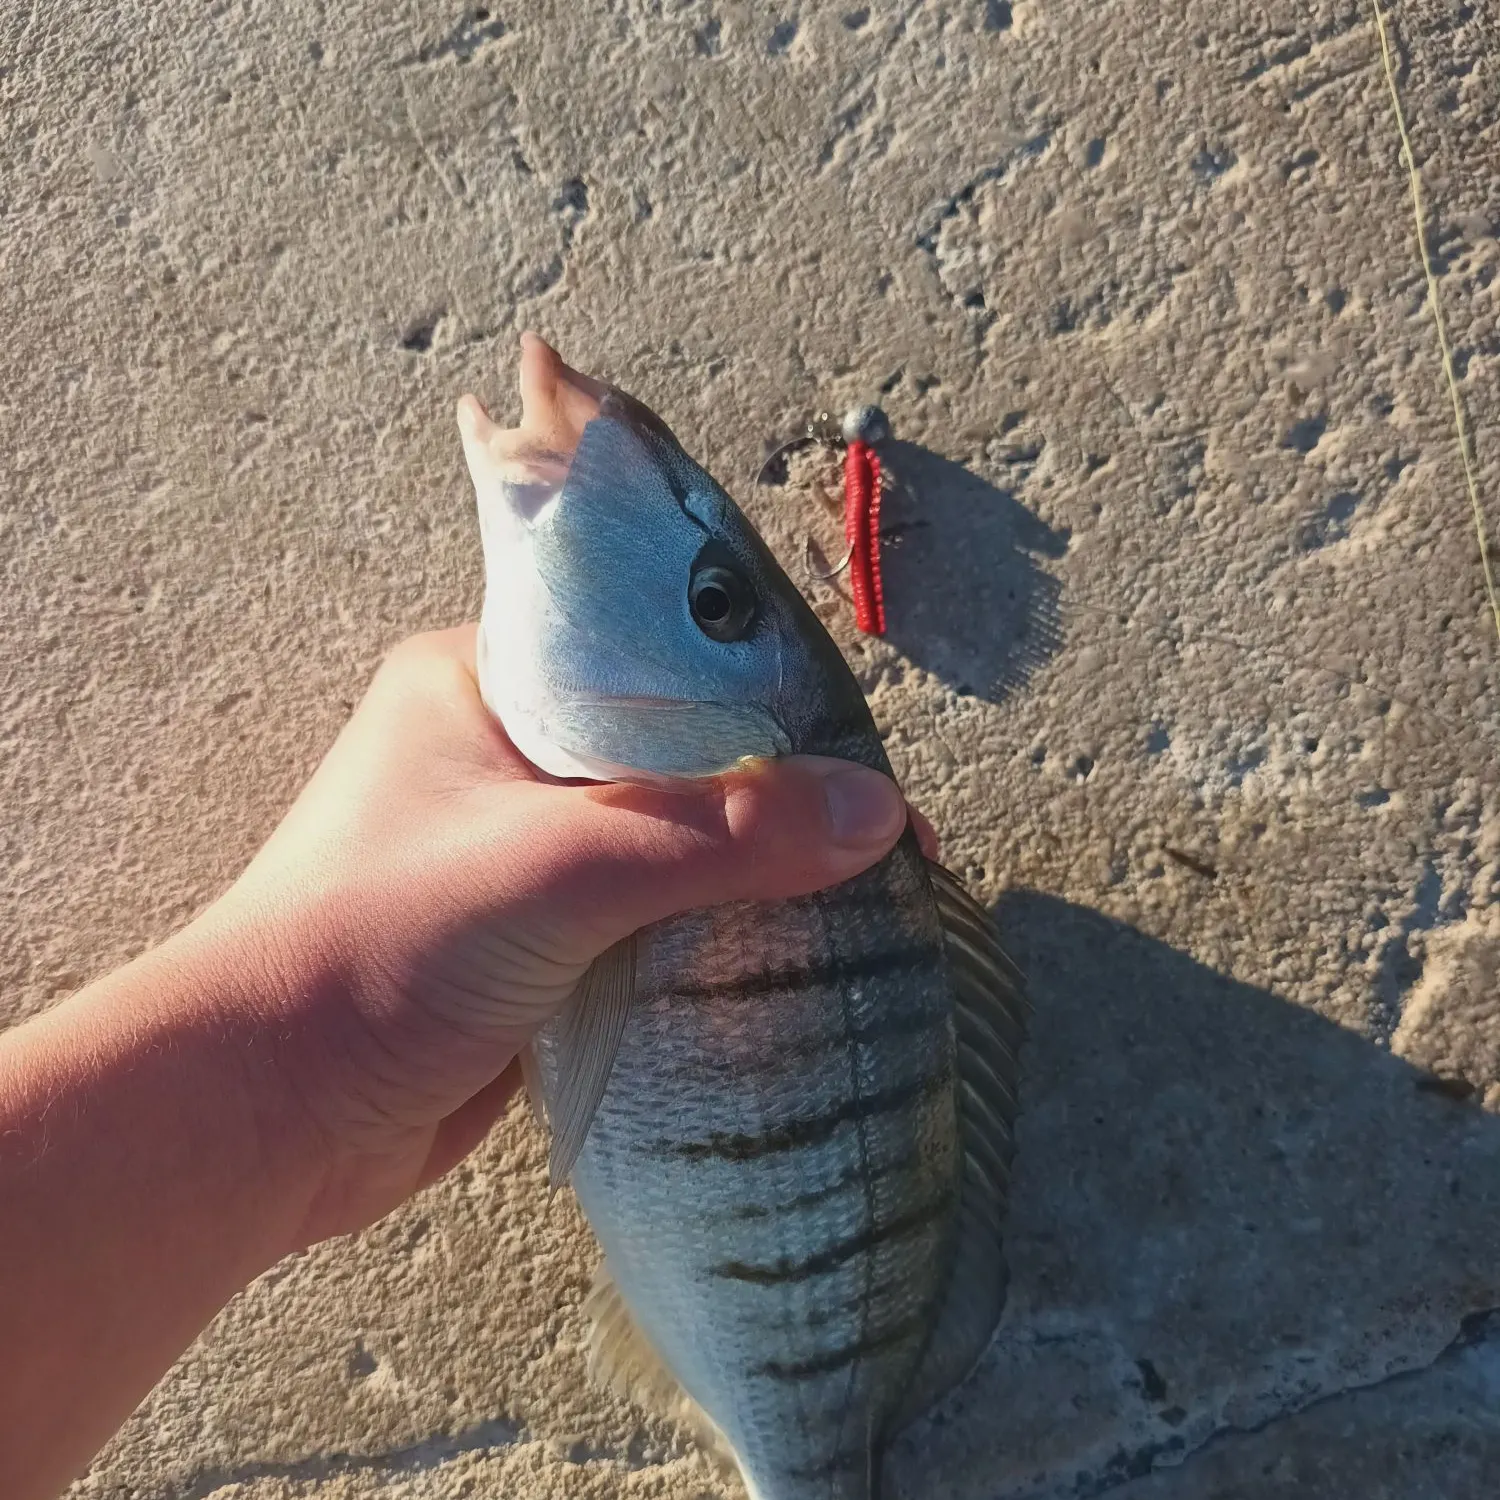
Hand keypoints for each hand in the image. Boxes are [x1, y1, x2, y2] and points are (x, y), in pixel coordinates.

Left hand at [189, 626, 918, 1248]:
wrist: (266, 1116)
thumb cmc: (384, 946)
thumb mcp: (562, 863)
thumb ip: (722, 834)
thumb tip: (880, 812)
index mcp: (484, 682)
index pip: (651, 652)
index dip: (757, 689)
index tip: (858, 738)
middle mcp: (502, 755)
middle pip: (672, 756)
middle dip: (769, 793)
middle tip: (884, 830)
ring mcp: (520, 856)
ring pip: (667, 846)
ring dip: (746, 874)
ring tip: (865, 893)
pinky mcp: (535, 946)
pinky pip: (649, 922)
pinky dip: (710, 938)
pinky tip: (793, 956)